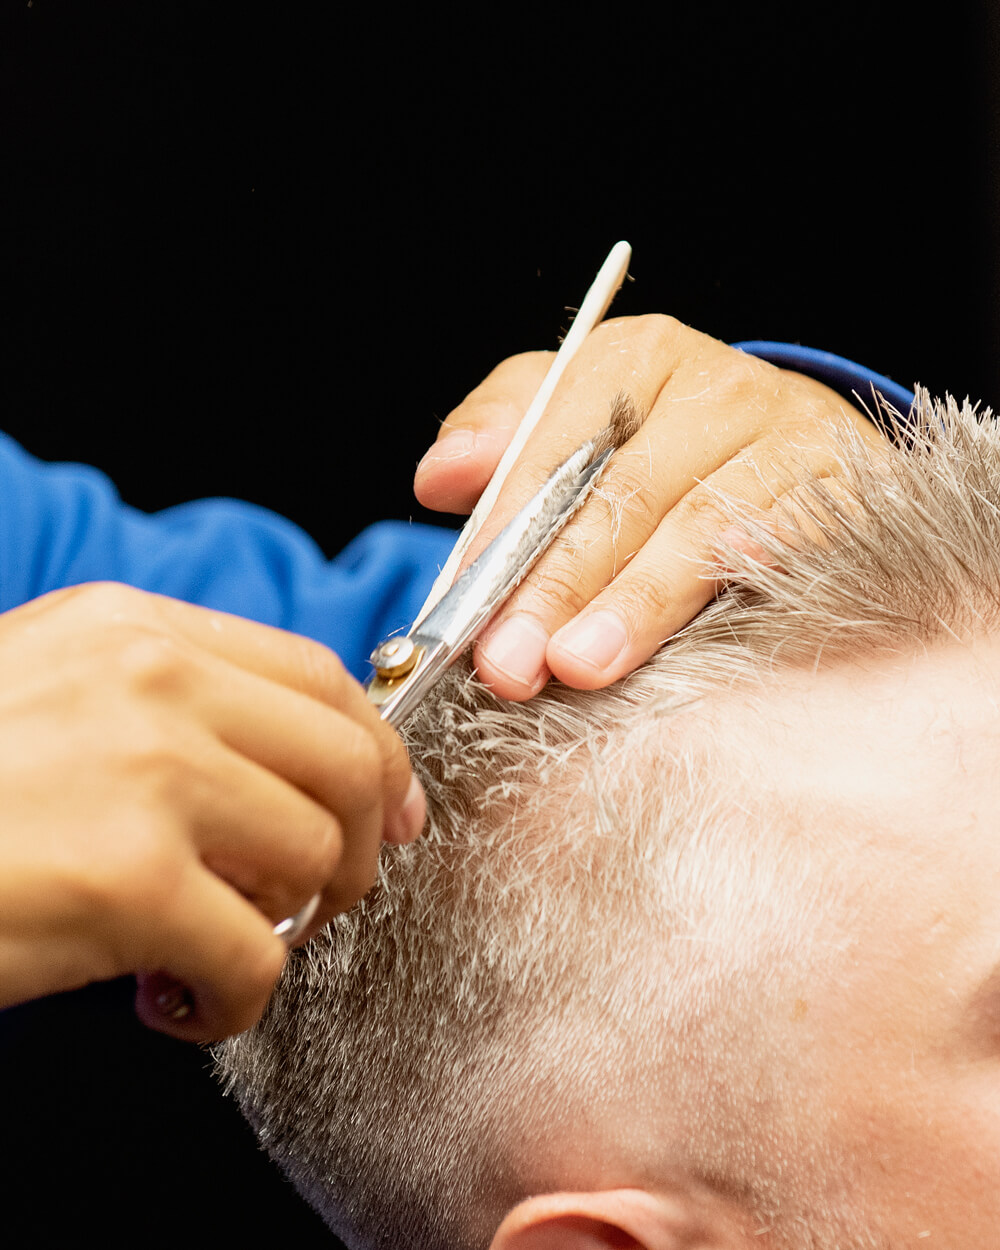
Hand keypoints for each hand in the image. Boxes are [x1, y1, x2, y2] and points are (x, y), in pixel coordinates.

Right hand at [0, 583, 422, 1039]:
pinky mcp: (124, 876)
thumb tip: (283, 770)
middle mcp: (151, 680)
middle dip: (359, 848)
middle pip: (349, 762)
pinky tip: (172, 1001)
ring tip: (222, 951)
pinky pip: (256, 955)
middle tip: (312, 901)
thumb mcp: (49, 694)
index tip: (386, 812)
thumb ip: (165, 707)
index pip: (320, 676)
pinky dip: (236, 1000)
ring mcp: (142, 771)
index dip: (375, 754)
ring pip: (316, 858)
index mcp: (134, 628)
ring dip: (291, 927)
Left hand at [415, 314, 886, 697]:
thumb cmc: (656, 448)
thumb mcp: (572, 422)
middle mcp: (720, 388)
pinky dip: (737, 600)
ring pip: (704, 529)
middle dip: (558, 583)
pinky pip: (786, 555)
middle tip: (509, 662)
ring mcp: (792, 439)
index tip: (468, 589)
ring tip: (580, 665)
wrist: (791, 444)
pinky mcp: (846, 496)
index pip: (564, 437)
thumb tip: (439, 477)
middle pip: (627, 491)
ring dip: (637, 604)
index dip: (513, 519)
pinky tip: (703, 647)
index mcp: (639, 359)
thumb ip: (502, 440)